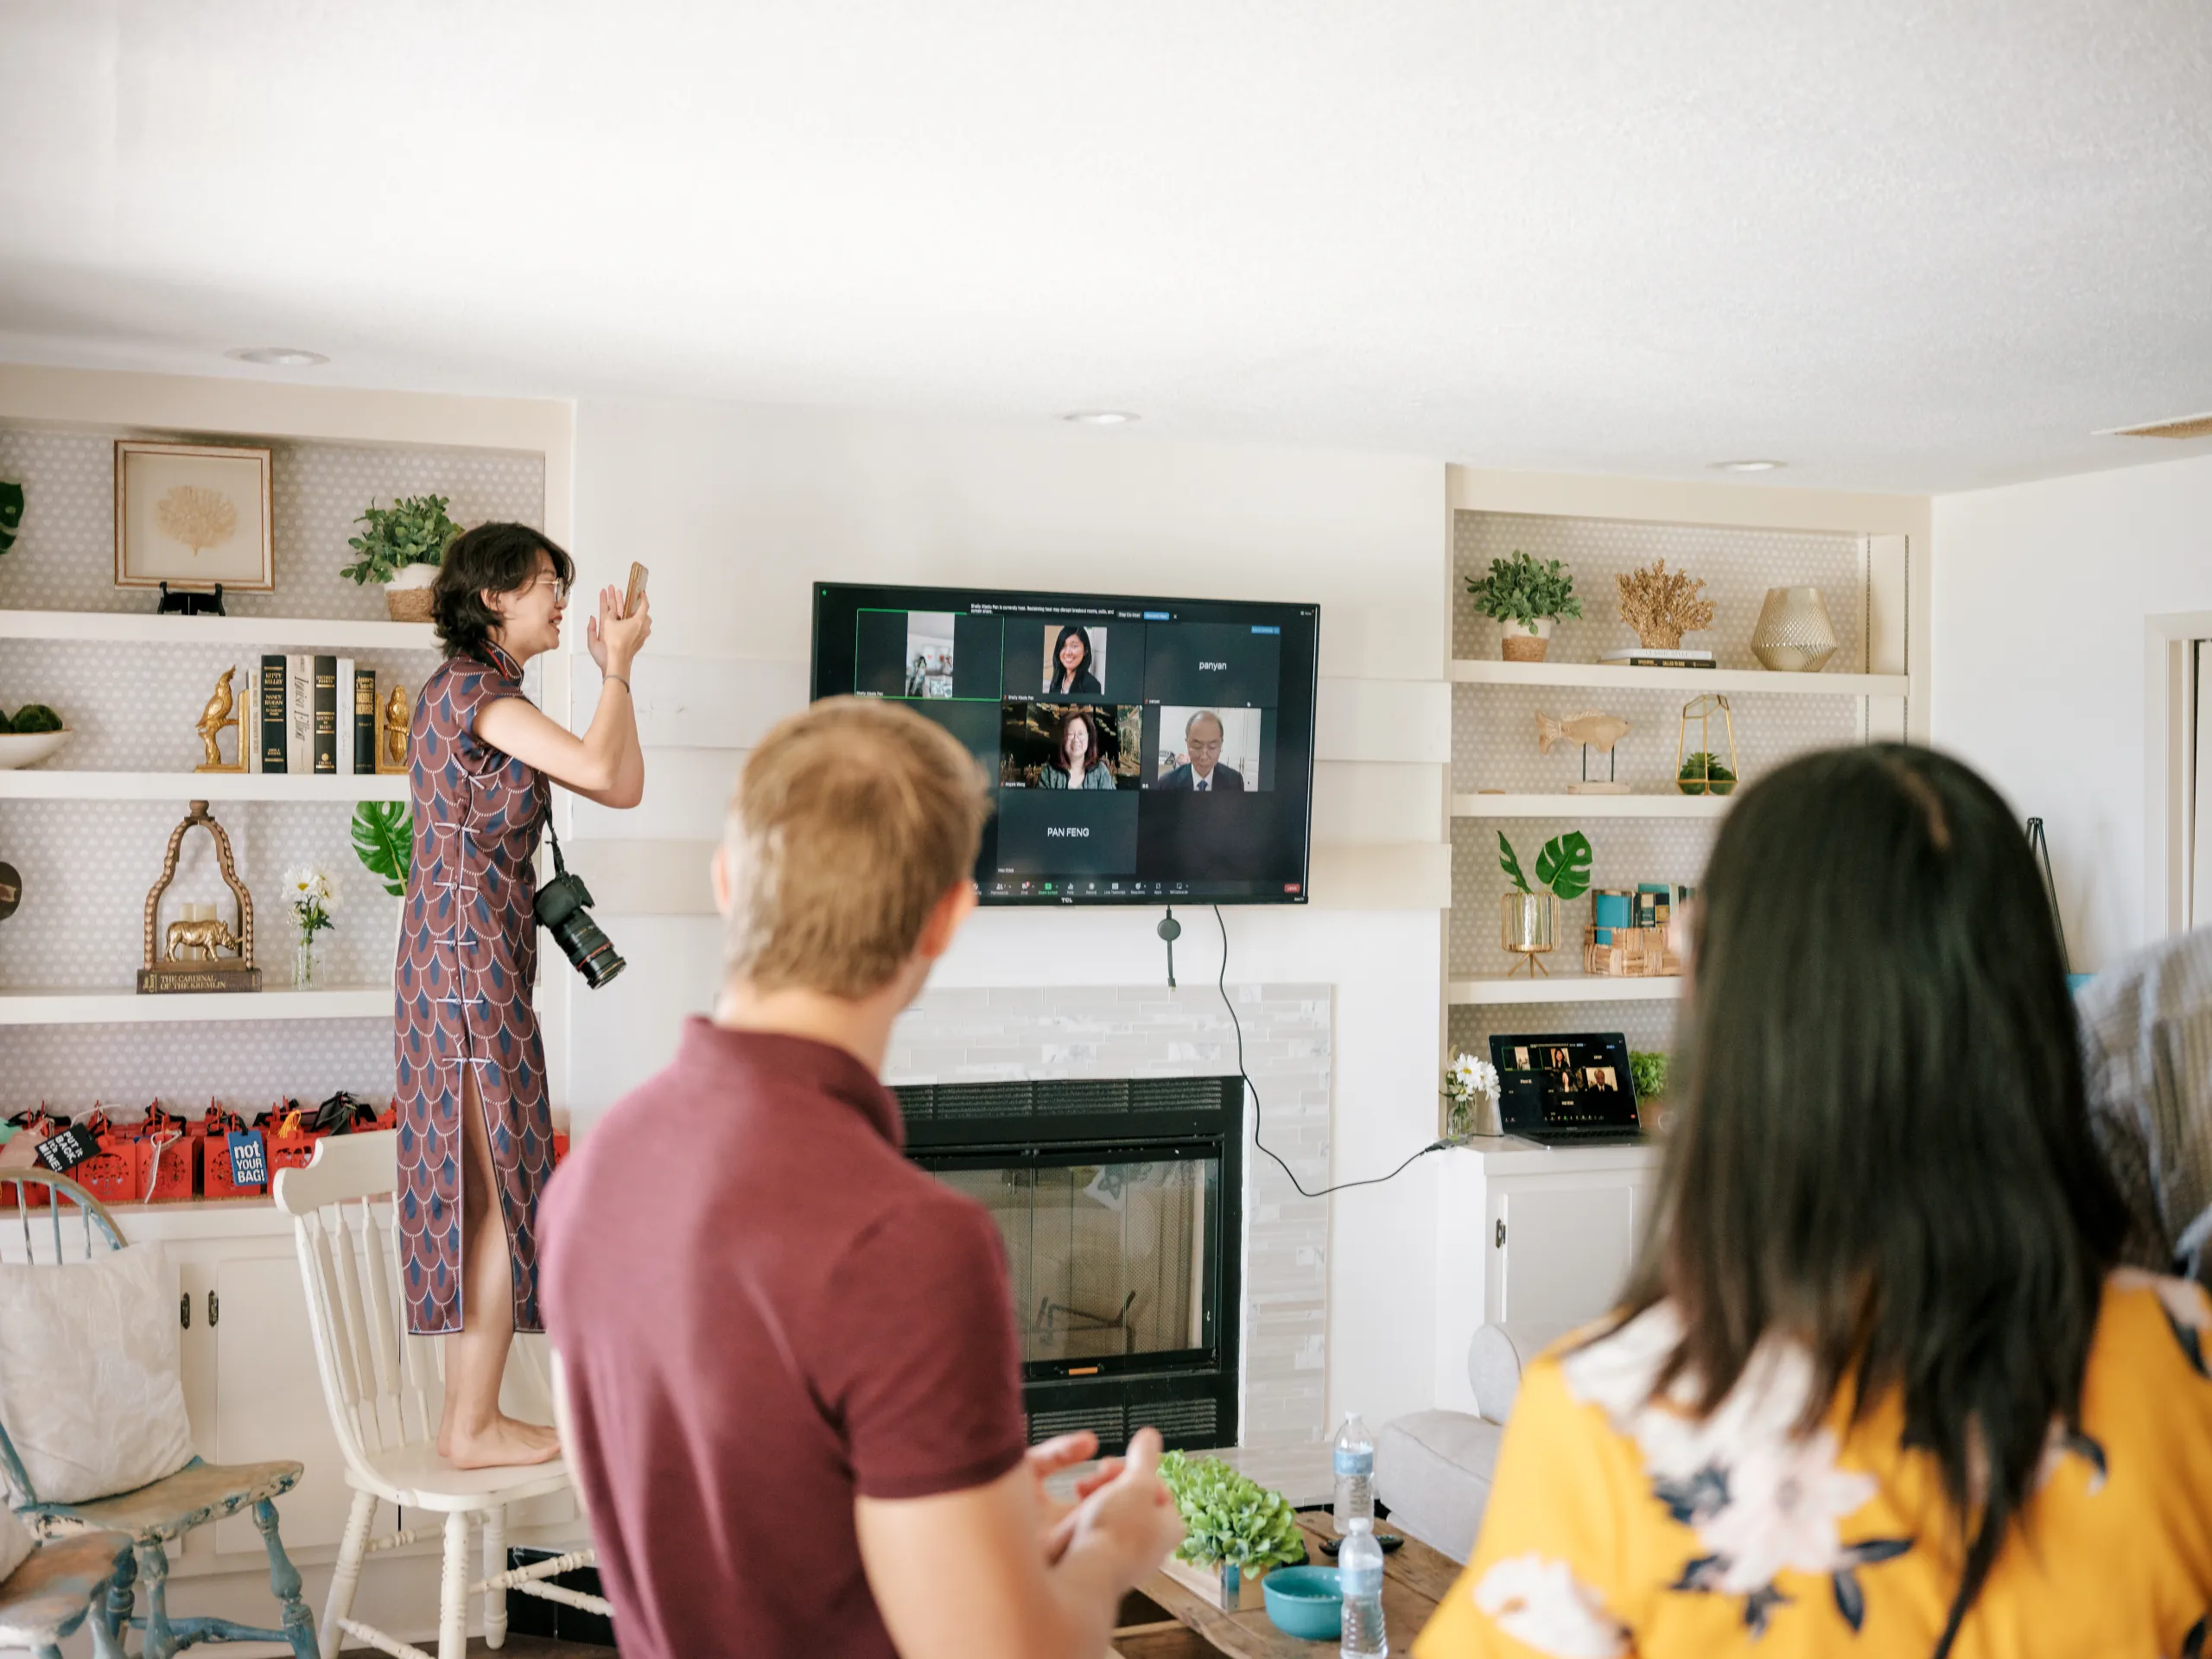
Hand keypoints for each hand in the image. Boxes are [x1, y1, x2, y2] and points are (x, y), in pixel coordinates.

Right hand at [586, 584, 652, 675]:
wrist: (618, 661)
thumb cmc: (614, 643)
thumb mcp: (607, 624)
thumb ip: (607, 615)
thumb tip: (600, 615)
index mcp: (638, 621)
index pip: (644, 605)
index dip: (643, 597)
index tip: (641, 592)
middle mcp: (642, 628)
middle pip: (643, 614)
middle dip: (636, 606)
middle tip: (629, 601)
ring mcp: (642, 637)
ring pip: (642, 623)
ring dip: (635, 616)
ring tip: (626, 613)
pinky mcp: (638, 644)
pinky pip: (639, 631)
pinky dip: (634, 626)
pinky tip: (626, 627)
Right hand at [1046, 1427, 1182, 1580]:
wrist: (1084, 1575)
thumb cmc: (1116, 1532)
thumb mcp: (1135, 1483)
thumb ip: (1144, 1457)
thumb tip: (1151, 1436)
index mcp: (1170, 1526)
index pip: (1156, 1486)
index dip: (1134, 1470)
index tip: (1111, 1464)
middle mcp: (1153, 1547)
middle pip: (1133, 1499)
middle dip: (1111, 1482)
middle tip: (1094, 1476)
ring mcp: (1126, 1558)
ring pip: (1112, 1514)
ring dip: (1095, 1496)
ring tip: (1079, 1490)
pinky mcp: (1101, 1565)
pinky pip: (1095, 1533)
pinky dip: (1084, 1519)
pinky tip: (1071, 1516)